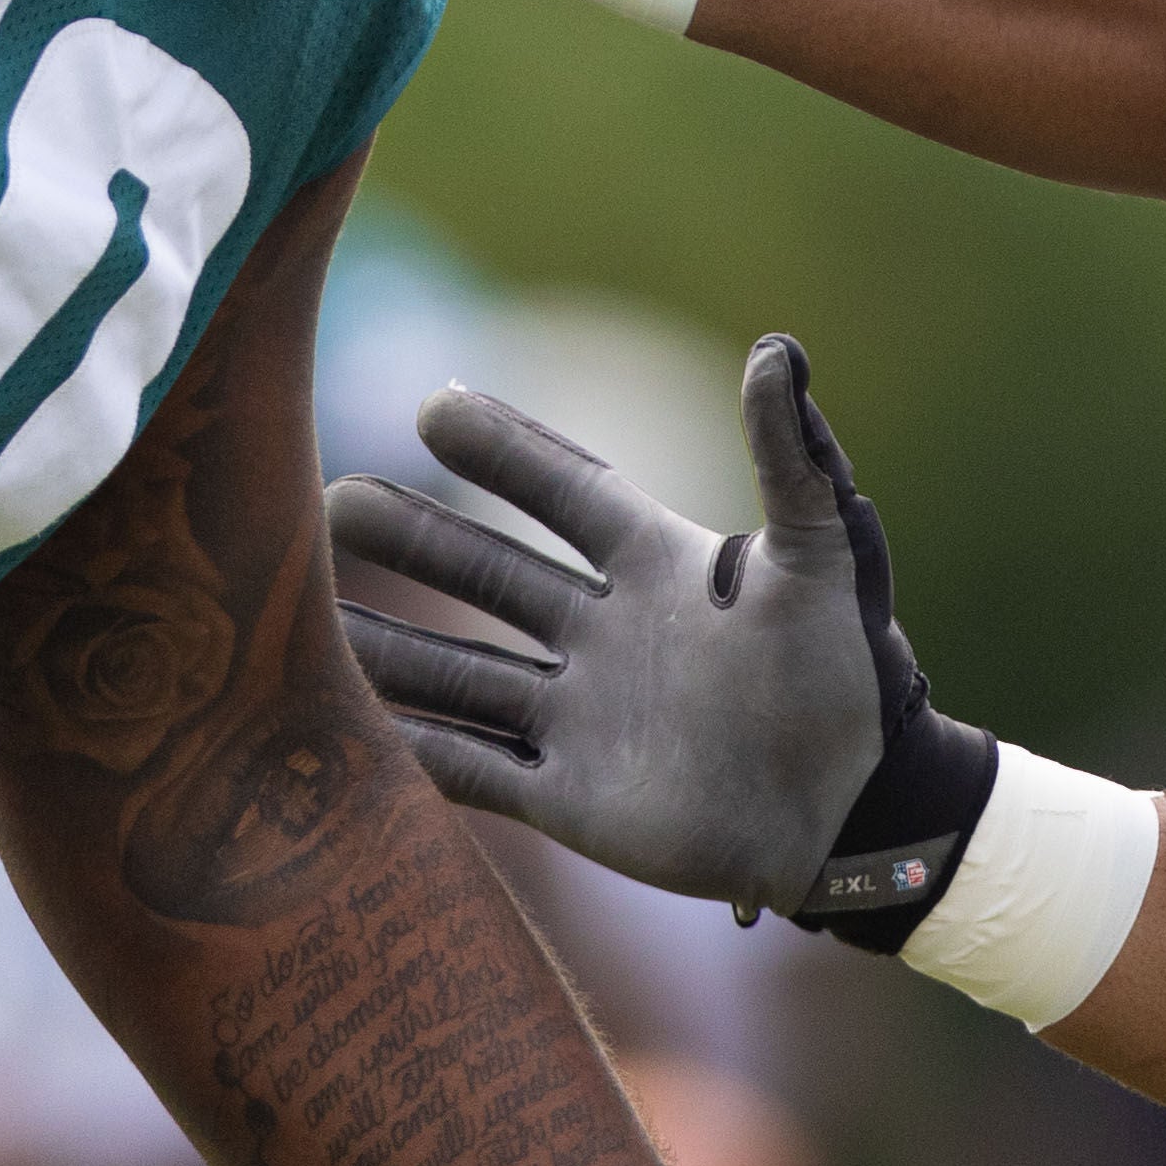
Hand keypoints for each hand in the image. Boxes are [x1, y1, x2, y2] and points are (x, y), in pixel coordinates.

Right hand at [330, 336, 1000, 933]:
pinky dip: (414, 752)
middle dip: (415, 541)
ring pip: (463, 673)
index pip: (567, 493)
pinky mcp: (574, 800)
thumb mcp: (824, 557)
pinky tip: (346, 734)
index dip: (506, 453)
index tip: (433, 405)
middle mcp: (609, 637)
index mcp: (663, 569)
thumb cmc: (851, 676)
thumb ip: (793, 459)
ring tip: (305, 623)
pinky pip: (475, 769)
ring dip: (387, 649)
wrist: (860, 815)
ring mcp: (585, 718)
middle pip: (490, 577)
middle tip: (331, 502)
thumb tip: (778, 349)